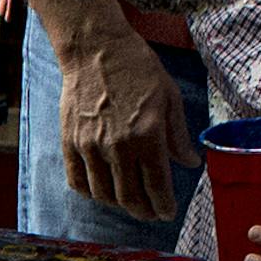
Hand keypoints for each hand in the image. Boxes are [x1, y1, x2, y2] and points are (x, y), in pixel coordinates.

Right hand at [57, 14, 200, 221]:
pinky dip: (91, 192)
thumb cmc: (136, 67)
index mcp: (148, 136)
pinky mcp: (70, 143)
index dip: (164, 205)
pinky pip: (78, 181)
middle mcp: (119, 147)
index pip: (157, 186)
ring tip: (129, 201)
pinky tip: (102, 189)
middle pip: (131, 197)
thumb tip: (189, 162)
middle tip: (151, 212)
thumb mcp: (169, 96)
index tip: (168, 212)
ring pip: (105, 195)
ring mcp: (91, 147)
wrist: (95, 47)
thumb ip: (178, 135)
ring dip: (119, 204)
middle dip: (144, 211)